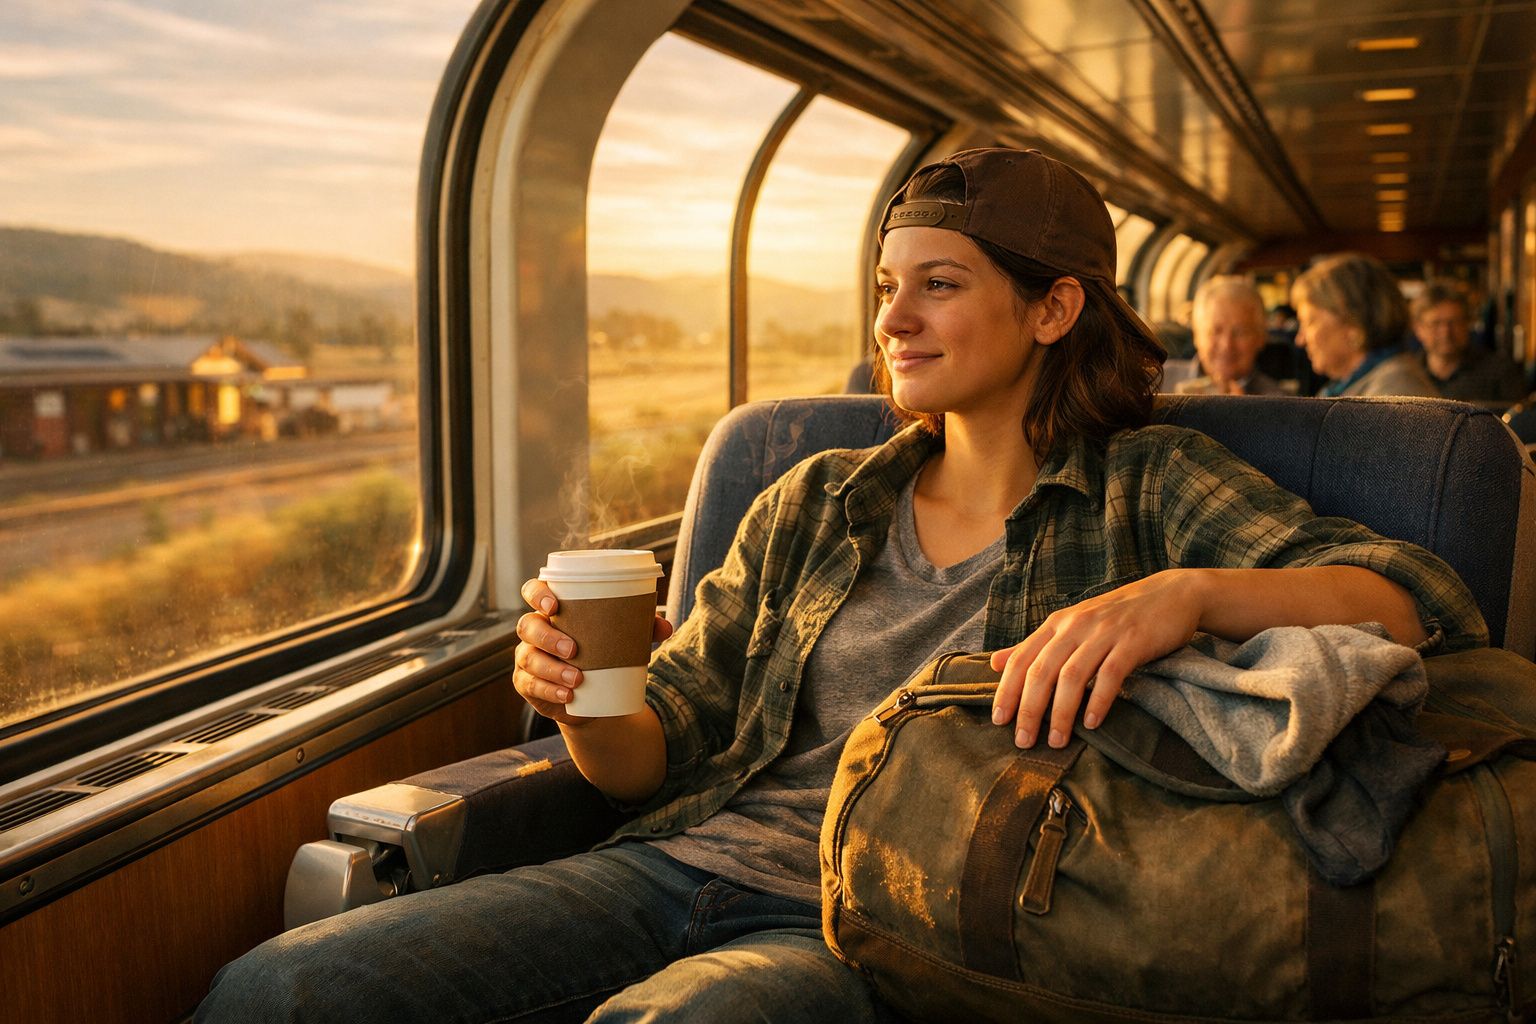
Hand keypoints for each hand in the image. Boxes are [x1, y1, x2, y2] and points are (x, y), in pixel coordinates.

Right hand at [514, 578, 673, 724]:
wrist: (596, 696)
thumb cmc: (605, 652)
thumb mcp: (623, 638)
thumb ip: (643, 628)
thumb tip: (666, 626)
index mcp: (553, 610)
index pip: (533, 592)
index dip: (537, 594)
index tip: (554, 605)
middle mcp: (535, 631)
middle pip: (528, 626)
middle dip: (548, 637)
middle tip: (574, 650)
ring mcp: (528, 658)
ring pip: (528, 658)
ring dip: (551, 669)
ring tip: (577, 679)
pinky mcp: (528, 685)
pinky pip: (530, 686)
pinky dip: (549, 691)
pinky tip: (567, 696)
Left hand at [989, 570, 1202, 748]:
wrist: (1170, 594)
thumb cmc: (1117, 616)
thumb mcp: (1071, 626)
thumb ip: (1034, 646)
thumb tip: (993, 663)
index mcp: (1056, 624)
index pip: (1022, 659)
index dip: (1007, 690)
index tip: (999, 721)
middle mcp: (1075, 626)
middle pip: (1042, 671)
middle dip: (1030, 709)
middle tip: (1024, 741)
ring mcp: (1104, 633)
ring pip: (1073, 676)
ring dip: (1061, 712)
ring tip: (1056, 741)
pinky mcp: (1133, 641)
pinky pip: (1110, 674)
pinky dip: (1099, 700)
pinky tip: (1091, 723)